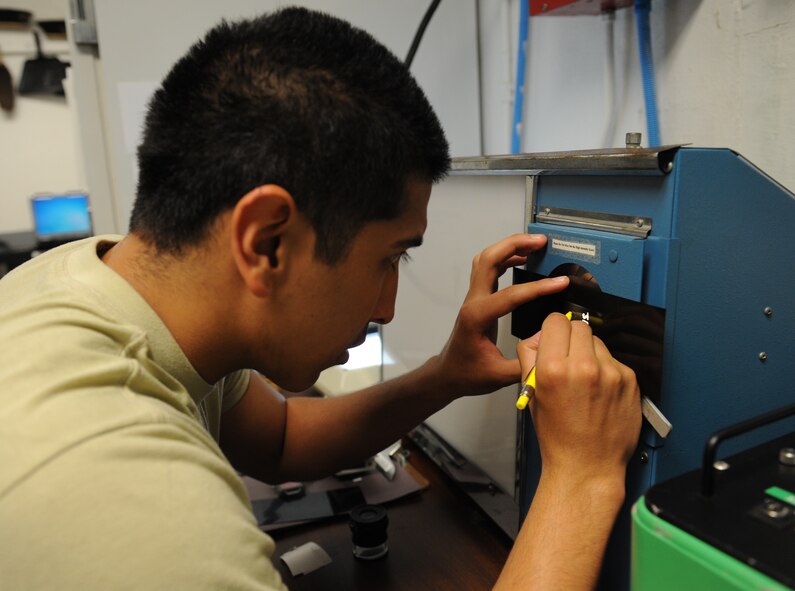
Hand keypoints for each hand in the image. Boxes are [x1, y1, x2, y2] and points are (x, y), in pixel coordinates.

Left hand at [432, 234, 568, 397]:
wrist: (448, 374)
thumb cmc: (470, 375)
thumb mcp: (500, 376)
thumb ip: (526, 363)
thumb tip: (551, 348)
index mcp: (477, 318)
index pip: (510, 295)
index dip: (538, 287)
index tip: (561, 282)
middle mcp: (473, 302)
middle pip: (487, 260)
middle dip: (513, 245)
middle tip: (541, 241)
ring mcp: (473, 297)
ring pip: (486, 259)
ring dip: (508, 246)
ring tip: (534, 243)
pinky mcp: (478, 298)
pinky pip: (488, 268)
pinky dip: (505, 258)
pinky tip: (522, 258)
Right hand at [519, 312, 640, 487]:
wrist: (587, 466)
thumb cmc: (558, 436)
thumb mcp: (531, 394)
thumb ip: (529, 357)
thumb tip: (539, 336)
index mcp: (553, 368)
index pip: (555, 321)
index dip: (551, 330)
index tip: (553, 339)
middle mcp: (584, 367)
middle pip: (578, 326)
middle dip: (571, 339)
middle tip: (568, 360)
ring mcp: (610, 373)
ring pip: (597, 342)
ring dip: (589, 353)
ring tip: (584, 380)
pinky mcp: (629, 380)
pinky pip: (614, 360)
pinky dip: (606, 369)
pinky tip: (599, 391)